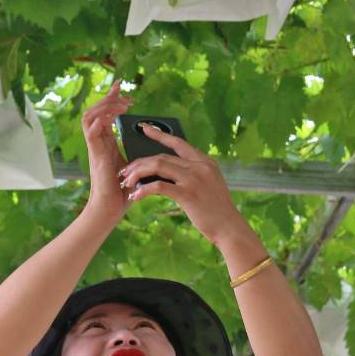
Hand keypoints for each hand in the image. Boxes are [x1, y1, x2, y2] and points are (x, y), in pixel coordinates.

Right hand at [81, 82, 132, 223]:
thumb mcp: (135, 165)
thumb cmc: (123, 192)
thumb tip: (154, 146)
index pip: (105, 115)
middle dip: (107, 97)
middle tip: (122, 90)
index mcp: (106, 144)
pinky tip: (112, 115)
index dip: (111, 100)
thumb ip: (138, 153)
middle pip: (94, 111)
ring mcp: (95, 148)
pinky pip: (91, 131)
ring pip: (89, 116)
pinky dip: (99, 120)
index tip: (123, 88)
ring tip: (120, 102)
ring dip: (104, 105)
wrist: (111, 209)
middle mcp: (98, 143)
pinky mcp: (96, 155)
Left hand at [118, 124, 247, 246]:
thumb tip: (165, 171)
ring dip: (138, 173)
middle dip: (140, 163)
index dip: (159, 134)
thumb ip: (192, 174)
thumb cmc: (216, 209)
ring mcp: (194, 179)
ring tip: (127, 182)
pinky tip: (135, 196)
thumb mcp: (208, 184)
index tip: (144, 128)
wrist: (229, 227)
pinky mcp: (187, 193)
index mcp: (205, 161)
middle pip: (162, 156)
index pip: (178, 142)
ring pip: (158, 166)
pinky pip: (159, 186)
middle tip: (126, 171)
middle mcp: (200, 166)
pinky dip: (144, 190)